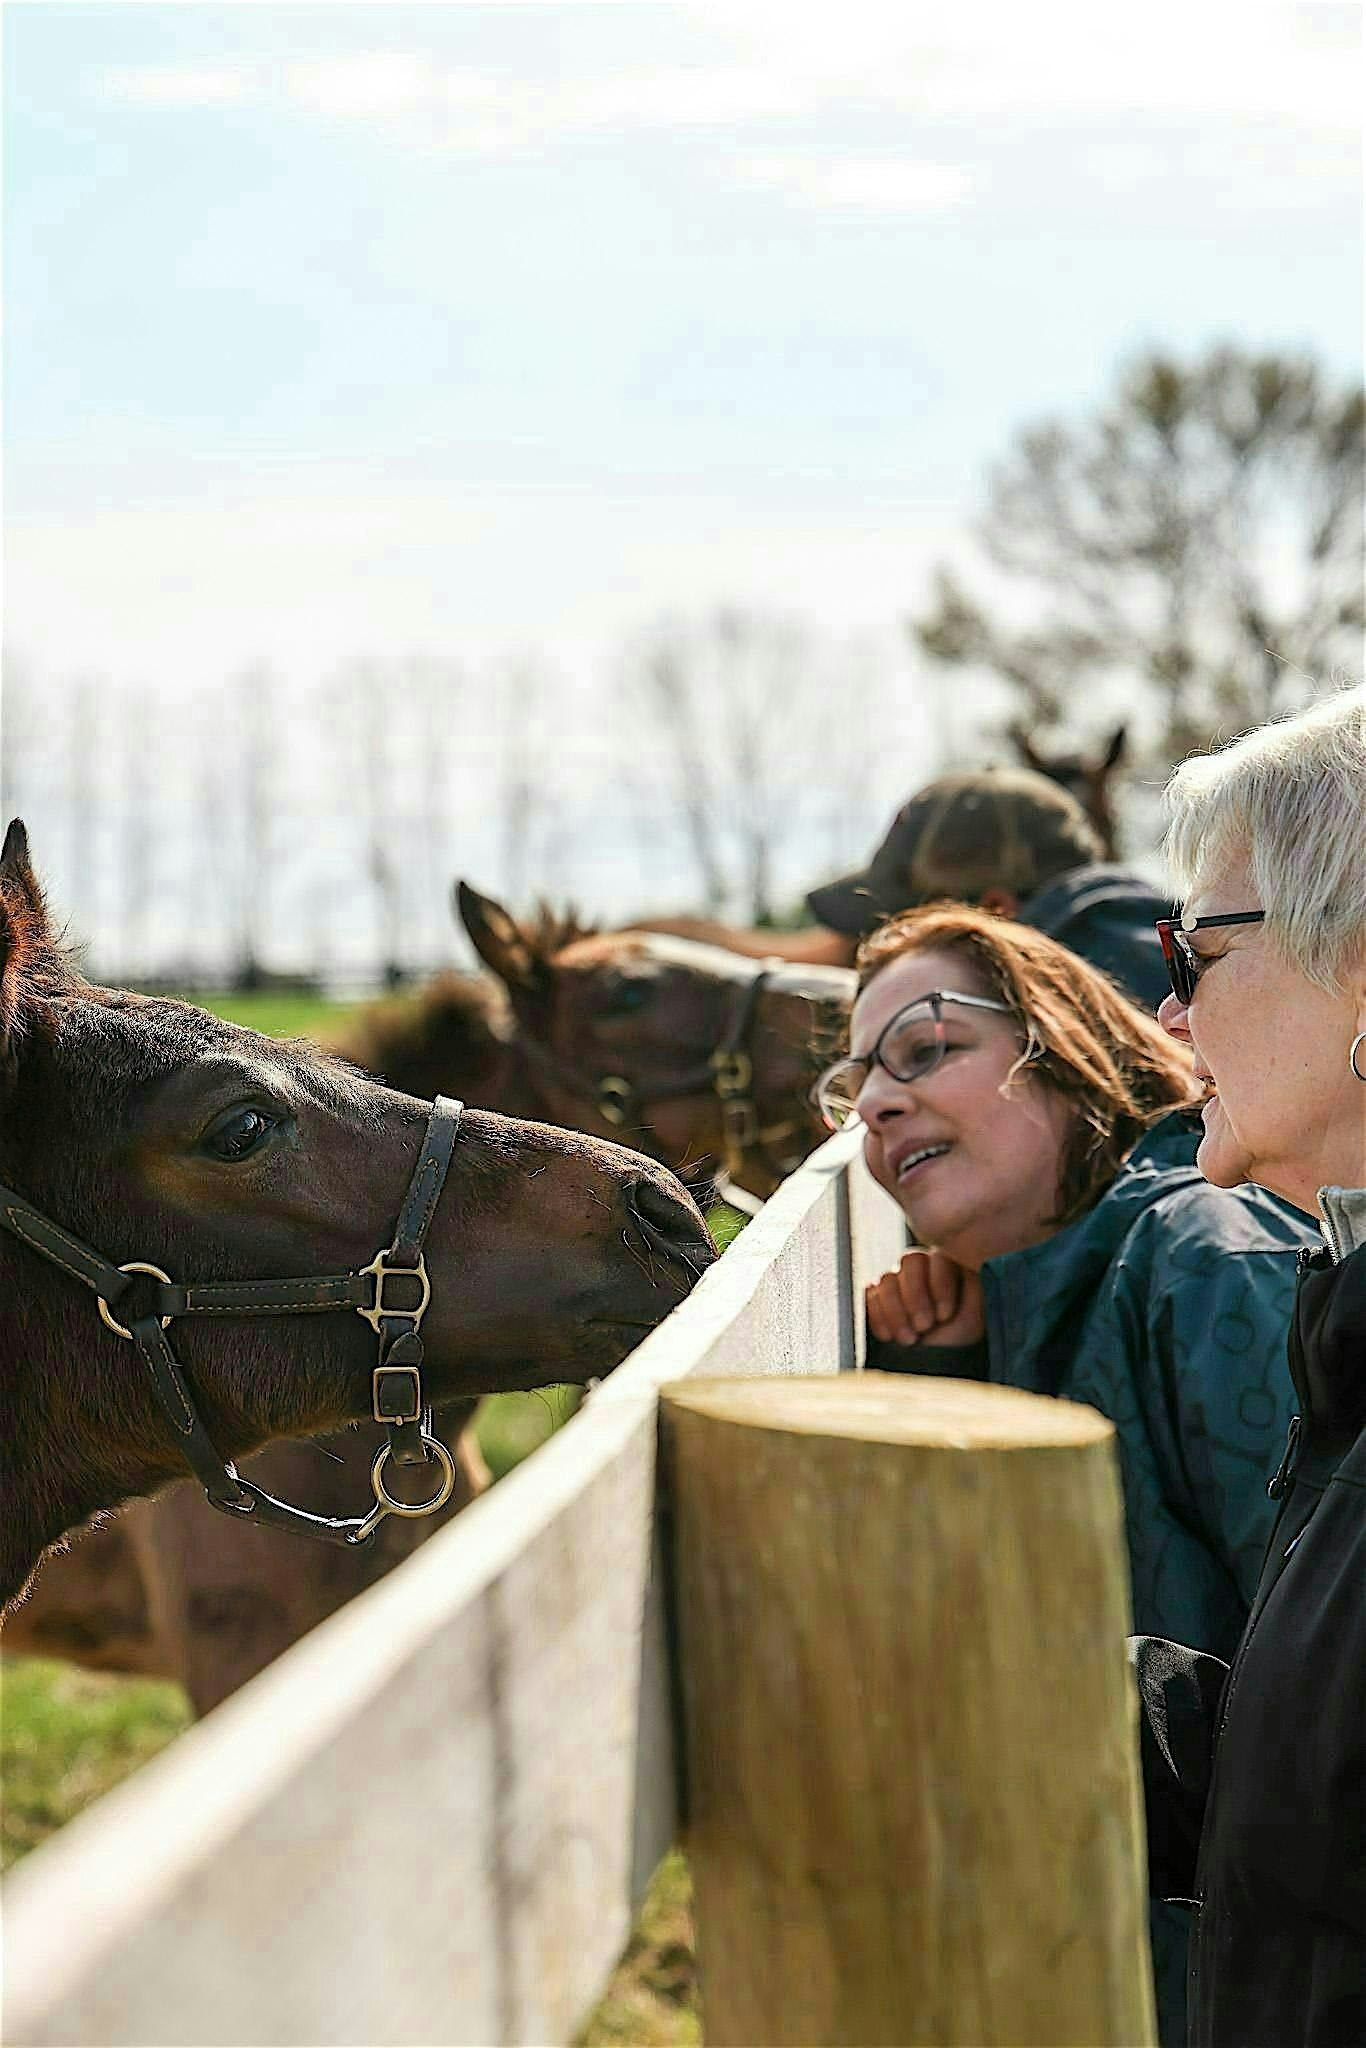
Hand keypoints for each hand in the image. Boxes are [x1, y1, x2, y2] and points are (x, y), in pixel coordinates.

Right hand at [865, 1248, 984, 1348]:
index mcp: (949, 1269)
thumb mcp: (974, 1318)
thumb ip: (975, 1286)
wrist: (930, 1371)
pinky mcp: (876, 1298)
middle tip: (924, 1327)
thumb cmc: (956, 1343)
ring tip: (909, 1340)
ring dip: (897, 1311)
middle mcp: (922, 1270)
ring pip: (888, 1278)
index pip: (938, 1258)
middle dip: (916, 1296)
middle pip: (910, 1260)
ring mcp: (897, 1282)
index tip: (944, 1316)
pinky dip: (878, 1317)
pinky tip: (889, 1337)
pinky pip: (869, 1295)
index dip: (940, 1285)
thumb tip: (972, 1261)